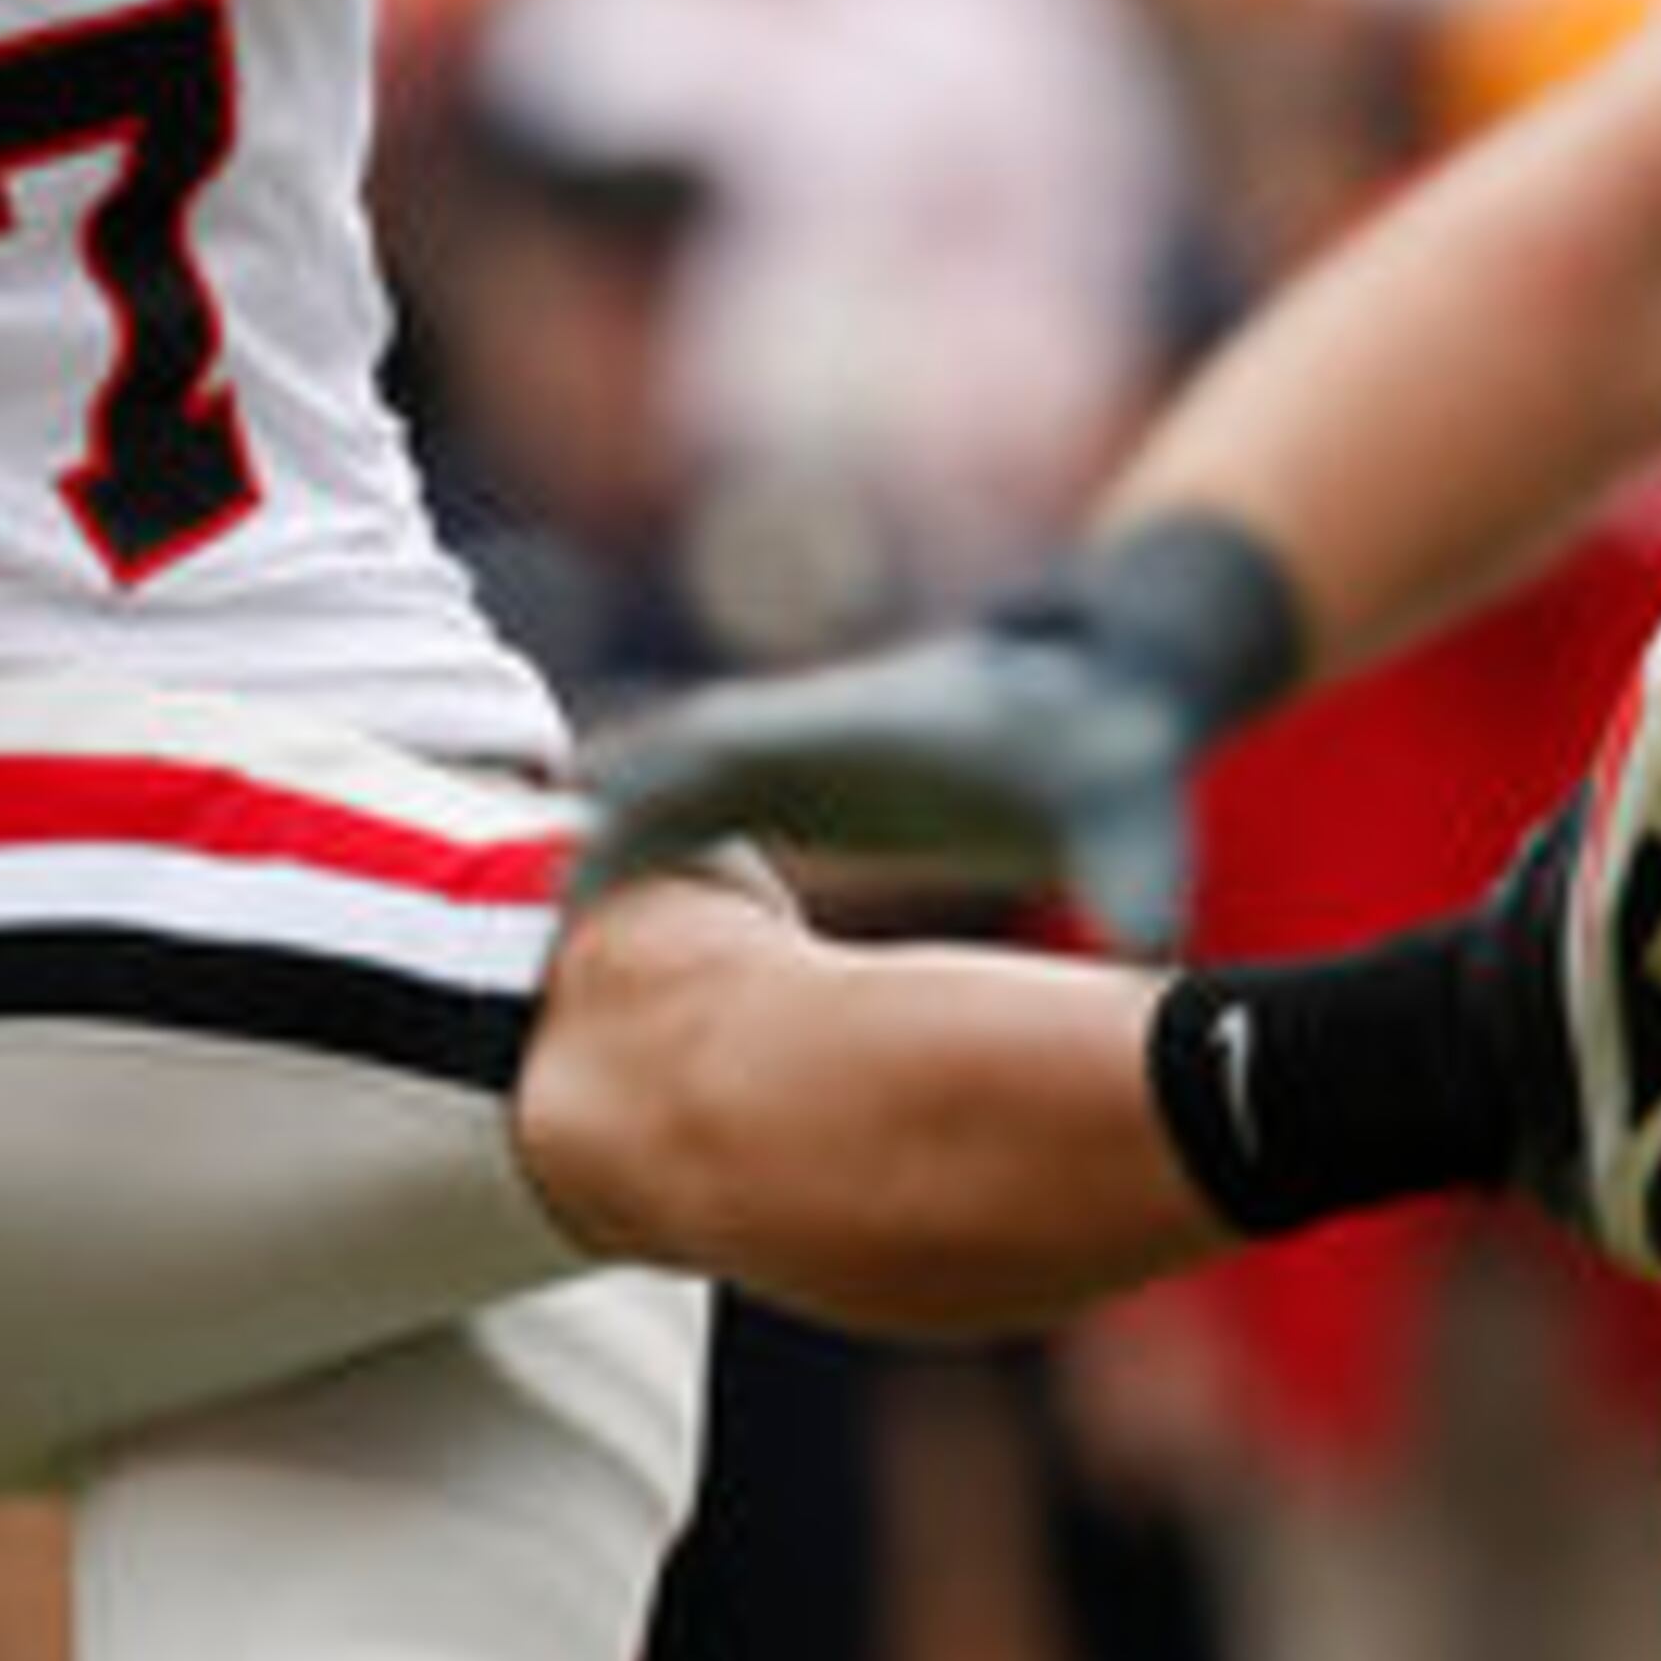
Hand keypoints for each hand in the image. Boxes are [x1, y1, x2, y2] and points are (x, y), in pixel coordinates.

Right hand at [571, 512, 1300, 944]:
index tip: (561, 903)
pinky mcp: (791, 788)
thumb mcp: (1128, 811)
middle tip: (502, 955)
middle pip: (640, 781)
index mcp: (837, 734)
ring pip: (646, 802)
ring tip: (524, 972)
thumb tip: (1158, 944)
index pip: (696, 766)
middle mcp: (788, 737)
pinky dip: (628, 873)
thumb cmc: (1109, 748)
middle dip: (571, 854)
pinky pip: (676, 825)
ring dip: (591, 869)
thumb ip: (1135, 876)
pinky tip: (590, 958)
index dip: (623, 826)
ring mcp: (781, 758)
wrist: (1111, 688)